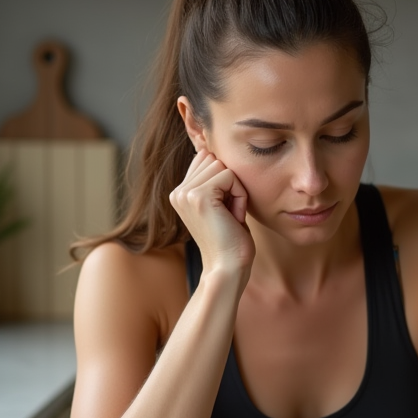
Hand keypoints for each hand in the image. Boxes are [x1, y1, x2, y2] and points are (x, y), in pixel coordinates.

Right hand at [168, 148, 254, 284]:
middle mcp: (177, 191)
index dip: (225, 182)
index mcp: (179, 192)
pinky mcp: (198, 196)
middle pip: (215, 160)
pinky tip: (234, 217)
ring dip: (236, 191)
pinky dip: (239, 196)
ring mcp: (185, 193)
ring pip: (223, 167)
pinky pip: (230, 176)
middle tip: (229, 215)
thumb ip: (213, 180)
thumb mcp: (220, 203)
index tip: (224, 210)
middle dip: (231, 184)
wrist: (227, 267)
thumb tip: (209, 149)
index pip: (206, 159)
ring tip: (230, 217)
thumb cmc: (230, 239)